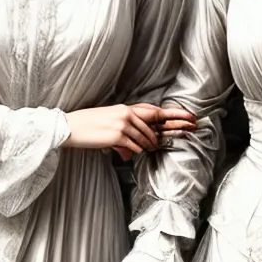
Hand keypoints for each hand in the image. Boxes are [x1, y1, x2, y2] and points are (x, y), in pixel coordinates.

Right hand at [65, 104, 197, 162]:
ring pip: (146, 137)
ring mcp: (123, 124)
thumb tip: (129, 153)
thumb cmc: (86, 127)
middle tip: (191, 127)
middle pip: (156, 120)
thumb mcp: (107, 125)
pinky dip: (136, 151)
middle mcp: (127, 113)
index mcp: (125, 108)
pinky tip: (131, 153)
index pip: (153, 110)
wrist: (69, 127)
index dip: (173, 113)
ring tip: (151, 148)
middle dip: (176, 124)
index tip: (188, 115)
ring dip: (150, 145)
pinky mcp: (118, 135)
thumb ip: (123, 135)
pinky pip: (135, 146)